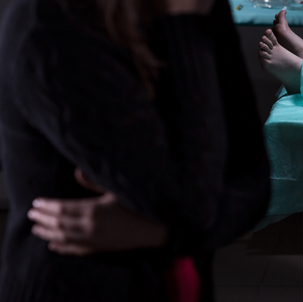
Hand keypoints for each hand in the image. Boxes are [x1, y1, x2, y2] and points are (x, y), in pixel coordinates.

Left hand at [27, 169, 167, 255]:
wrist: (152, 227)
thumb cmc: (135, 204)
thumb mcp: (115, 189)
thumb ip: (94, 181)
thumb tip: (76, 171)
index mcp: (93, 209)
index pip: (62, 208)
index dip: (47, 206)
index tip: (36, 203)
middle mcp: (89, 226)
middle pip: (59, 223)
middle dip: (43, 218)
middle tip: (31, 214)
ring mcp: (93, 240)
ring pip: (63, 237)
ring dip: (47, 233)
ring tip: (36, 229)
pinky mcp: (98, 248)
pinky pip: (74, 250)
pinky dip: (61, 248)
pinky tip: (53, 245)